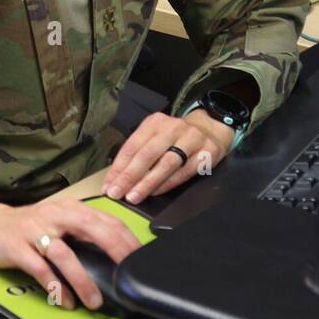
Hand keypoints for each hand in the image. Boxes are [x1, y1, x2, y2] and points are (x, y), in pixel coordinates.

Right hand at [0, 197, 142, 310]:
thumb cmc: (28, 225)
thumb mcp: (59, 220)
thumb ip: (85, 230)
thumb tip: (117, 248)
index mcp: (71, 208)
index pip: (106, 220)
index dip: (125, 238)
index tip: (140, 257)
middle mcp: (55, 215)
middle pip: (92, 229)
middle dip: (114, 250)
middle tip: (126, 272)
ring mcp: (35, 231)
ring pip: (64, 255)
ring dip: (82, 280)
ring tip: (95, 300)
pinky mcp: (17, 248)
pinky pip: (39, 269)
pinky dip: (54, 287)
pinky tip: (66, 300)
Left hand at [102, 110, 232, 205]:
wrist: (210, 129)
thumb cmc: (176, 138)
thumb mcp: (155, 137)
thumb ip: (138, 153)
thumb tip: (116, 179)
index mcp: (155, 122)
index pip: (132, 146)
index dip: (118, 168)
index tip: (108, 186)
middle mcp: (173, 127)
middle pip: (147, 154)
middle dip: (129, 177)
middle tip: (117, 194)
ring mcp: (192, 138)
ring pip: (166, 163)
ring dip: (147, 182)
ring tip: (134, 196)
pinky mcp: (207, 152)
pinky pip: (184, 171)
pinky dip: (168, 183)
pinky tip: (156, 192)